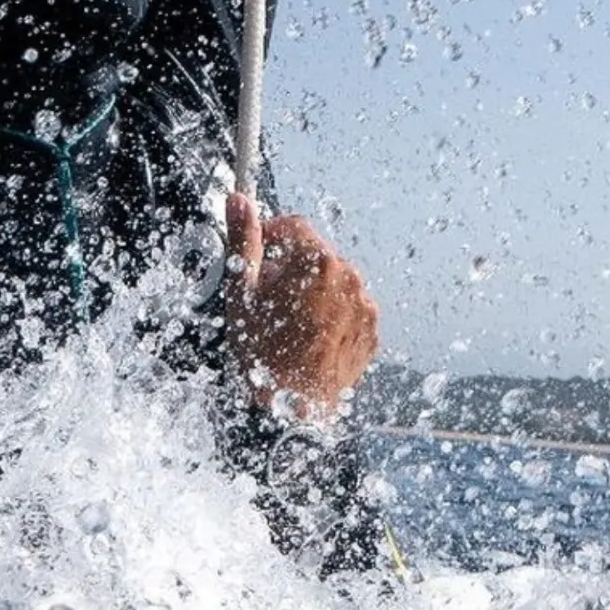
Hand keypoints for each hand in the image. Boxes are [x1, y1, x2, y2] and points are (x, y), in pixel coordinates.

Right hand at [226, 192, 378, 422]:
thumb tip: (239, 201)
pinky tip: (306, 339)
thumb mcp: (241, 293)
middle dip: (288, 268)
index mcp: (318, 262)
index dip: (269, 235)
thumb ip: (242, 241)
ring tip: (285, 324)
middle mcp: (350, 278)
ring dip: (310, 292)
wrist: (291, 409)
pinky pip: (347, 311)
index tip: (256, 253)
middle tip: (265, 298)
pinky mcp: (370, 331)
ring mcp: (364, 306)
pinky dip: (329, 316)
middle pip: (314, 256)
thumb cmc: (262, 353)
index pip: (293, 227)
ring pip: (331, 284)